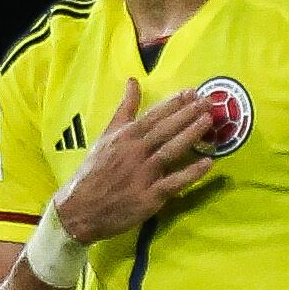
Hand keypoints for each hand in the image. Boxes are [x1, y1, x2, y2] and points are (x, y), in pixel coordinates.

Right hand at [48, 80, 220, 242]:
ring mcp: (143, 174)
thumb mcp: (106, 136)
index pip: (153, 116)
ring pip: (170, 151)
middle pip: (165, 129)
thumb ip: (124, 109)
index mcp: (125, 137)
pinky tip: (208, 163)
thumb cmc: (94, 171)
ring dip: (190, 135)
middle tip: (209, 101)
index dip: (174, 103)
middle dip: (188, 114)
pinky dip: (191, 173)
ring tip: (209, 121)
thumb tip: (133, 80)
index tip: (192, 92)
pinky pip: (173, 182)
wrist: (79, 209)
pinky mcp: (149, 197)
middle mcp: (135, 152)